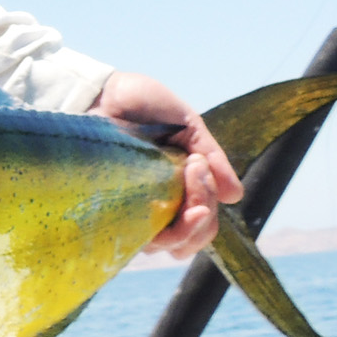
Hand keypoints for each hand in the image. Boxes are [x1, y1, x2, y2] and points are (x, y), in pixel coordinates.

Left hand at [92, 70, 241, 260]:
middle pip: (189, 240)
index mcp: (180, 191)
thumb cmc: (144, 106)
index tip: (198, 165)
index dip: (207, 206)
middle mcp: (158, 208)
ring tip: (174, 180)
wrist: (102, 91)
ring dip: (180, 222)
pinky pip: (130, 237)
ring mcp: (132, 212)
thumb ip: (212, 157)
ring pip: (162, 245)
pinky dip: (146, 226)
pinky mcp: (106, 211)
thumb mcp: (187, 125)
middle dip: (200, 214)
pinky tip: (148, 198)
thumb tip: (235, 197)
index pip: (203, 223)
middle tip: (193, 169)